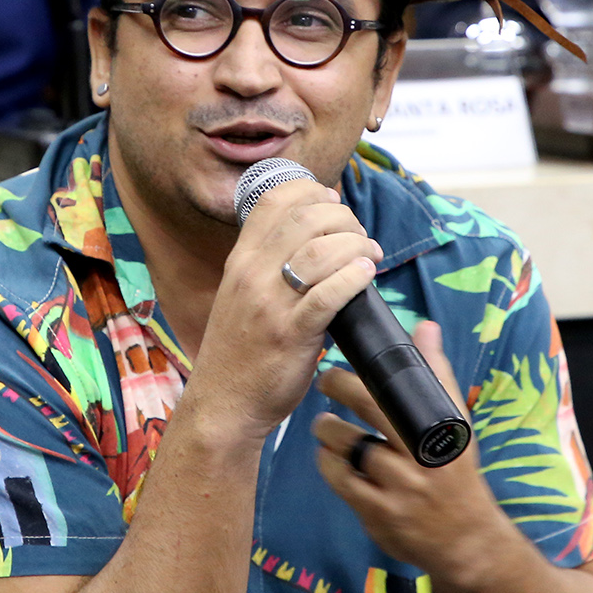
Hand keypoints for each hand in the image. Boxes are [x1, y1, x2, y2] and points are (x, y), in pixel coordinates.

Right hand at [190, 179, 384, 441]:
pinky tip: (366, 275)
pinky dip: (354, 278)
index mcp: (240, 260)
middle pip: (306, 218)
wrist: (223, 403)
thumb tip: (317, 229)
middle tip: (359, 236)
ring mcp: (271, 305)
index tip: (332, 201)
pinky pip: (329, 295)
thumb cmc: (240, 350)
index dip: (311, 189)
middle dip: (344, 218)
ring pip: (322, 251)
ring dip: (356, 246)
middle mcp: (252, 275)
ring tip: (369, 256)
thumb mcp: (242, 294)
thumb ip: (270, 262)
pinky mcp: (292, 335)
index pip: (274, 200)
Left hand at [312, 321, 516, 585]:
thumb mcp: (455, 424)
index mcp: (440, 428)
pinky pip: (343, 481)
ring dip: (328, 429)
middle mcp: (422, 456)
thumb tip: (426, 326)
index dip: (366, 370)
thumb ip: (436, 376)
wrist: (466, 540)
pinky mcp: (381, 514)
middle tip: (324, 380)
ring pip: (350, 446)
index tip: (344, 357)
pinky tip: (327, 455)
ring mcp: (401, 488)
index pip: (399, 387)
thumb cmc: (455, 473)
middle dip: (339, 387)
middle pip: (371, 408)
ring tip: (322, 423)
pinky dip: (329, 464)